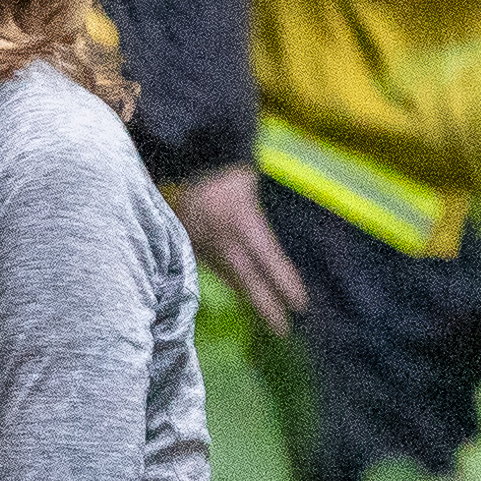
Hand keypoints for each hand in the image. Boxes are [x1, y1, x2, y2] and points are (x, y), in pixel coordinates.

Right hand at [171, 164, 306, 335]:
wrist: (179, 150)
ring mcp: (199, 240)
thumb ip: (256, 208)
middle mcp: (220, 237)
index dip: (283, 282)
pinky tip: (234, 283)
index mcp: (240, 220)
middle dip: (265, 305)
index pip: (267, 258)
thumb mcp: (247, 181)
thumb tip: (272, 236)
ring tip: (264, 311)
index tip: (301, 305)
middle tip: (282, 330)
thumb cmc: (223, 160)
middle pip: (246, 278)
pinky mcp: (186, 238)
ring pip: (226, 273)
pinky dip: (225, 275)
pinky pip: (209, 262)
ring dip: (245, 292)